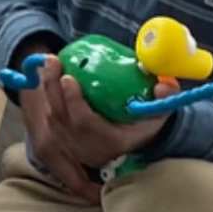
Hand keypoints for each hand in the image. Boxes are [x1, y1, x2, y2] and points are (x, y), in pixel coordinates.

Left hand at [20, 65, 167, 191]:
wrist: (134, 143)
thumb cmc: (146, 124)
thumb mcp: (160, 113)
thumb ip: (166, 99)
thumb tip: (164, 86)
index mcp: (111, 142)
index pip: (86, 124)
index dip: (74, 102)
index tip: (69, 78)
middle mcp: (89, 149)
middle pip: (62, 120)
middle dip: (53, 89)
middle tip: (54, 62)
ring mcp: (74, 149)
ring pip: (52, 120)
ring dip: (47, 91)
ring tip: (50, 63)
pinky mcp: (65, 144)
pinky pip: (50, 119)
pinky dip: (46, 98)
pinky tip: (47, 75)